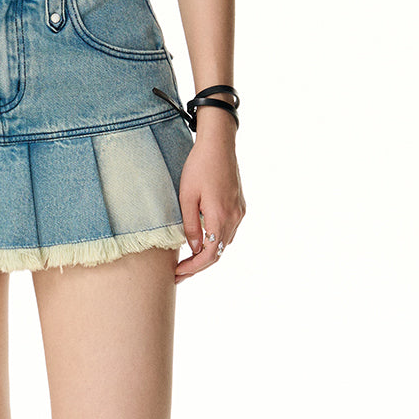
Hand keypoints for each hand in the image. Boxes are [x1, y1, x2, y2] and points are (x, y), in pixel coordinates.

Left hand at [175, 125, 245, 282]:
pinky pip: (229, 231)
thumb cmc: (199, 166)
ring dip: (208, 254)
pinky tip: (203, 241)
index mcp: (220, 217)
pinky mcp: (240, 206)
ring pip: (225, 243)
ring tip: (188, 261)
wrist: (219, 144)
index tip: (178, 274)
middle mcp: (234, 218)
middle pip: (219, 253)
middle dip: (199, 266)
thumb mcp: (187, 195)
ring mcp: (239, 212)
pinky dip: (216, 240)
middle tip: (180, 274)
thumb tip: (194, 249)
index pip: (209, 255)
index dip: (194, 268)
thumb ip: (190, 225)